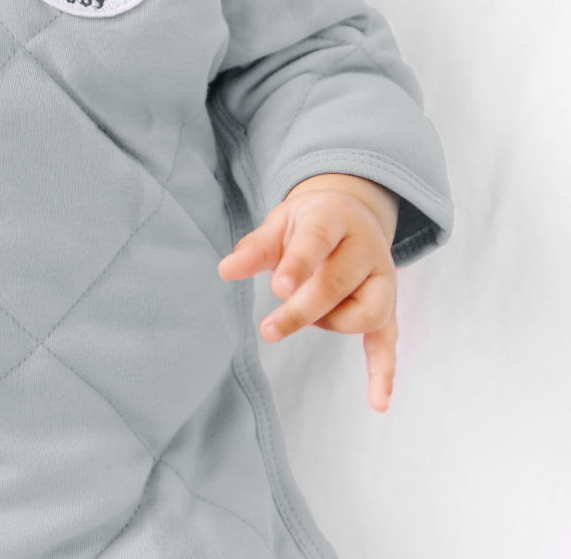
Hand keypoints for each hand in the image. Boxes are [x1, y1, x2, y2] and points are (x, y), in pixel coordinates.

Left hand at [218, 174, 399, 412]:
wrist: (350, 214)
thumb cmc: (306, 223)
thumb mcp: (279, 223)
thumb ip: (255, 249)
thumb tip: (225, 271)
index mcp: (334, 217)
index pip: (318, 239)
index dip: (299, 264)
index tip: (277, 287)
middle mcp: (366, 246)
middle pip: (338, 283)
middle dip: (302, 310)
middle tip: (267, 329)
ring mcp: (382, 278)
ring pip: (367, 313)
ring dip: (329, 324)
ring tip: (305, 315)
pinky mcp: (389, 306)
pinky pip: (389, 340)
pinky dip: (384, 370)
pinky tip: (377, 402)